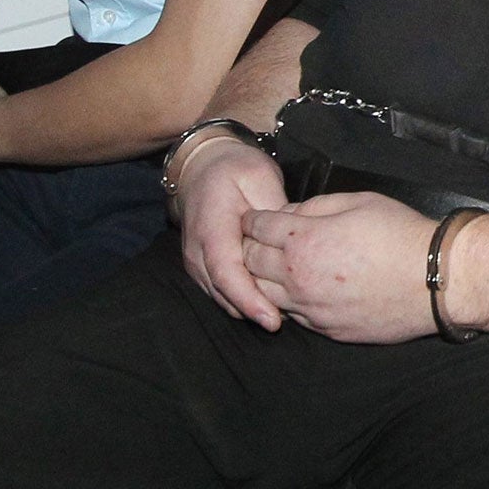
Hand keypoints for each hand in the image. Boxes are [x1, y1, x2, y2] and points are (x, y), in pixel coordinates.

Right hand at [176, 137, 288, 329]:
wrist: (202, 168)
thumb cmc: (233, 170)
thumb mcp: (258, 177)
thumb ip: (274, 214)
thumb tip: (292, 244)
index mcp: (211, 226)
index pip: (226, 272)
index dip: (249, 299)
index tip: (273, 320)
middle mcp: (197, 251)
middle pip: (225, 294)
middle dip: (256, 312)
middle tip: (292, 319)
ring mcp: (196, 264)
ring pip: (224, 299)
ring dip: (251, 309)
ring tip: (286, 312)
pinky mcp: (203, 271)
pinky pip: (223, 295)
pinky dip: (245, 302)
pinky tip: (272, 301)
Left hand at [241, 192, 437, 343]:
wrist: (435, 282)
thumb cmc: (399, 235)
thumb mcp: (356, 201)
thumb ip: (314, 206)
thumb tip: (290, 215)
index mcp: (302, 241)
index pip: (256, 228)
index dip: (253, 218)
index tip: (257, 217)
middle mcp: (298, 279)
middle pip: (249, 262)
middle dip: (249, 247)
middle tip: (260, 241)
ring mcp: (311, 309)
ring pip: (264, 296)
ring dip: (263, 279)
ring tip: (276, 267)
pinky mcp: (327, 330)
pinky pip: (292, 315)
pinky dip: (288, 302)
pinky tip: (302, 290)